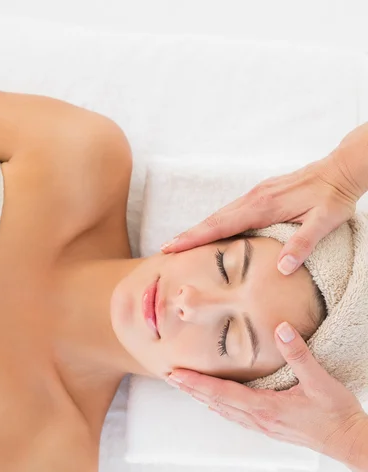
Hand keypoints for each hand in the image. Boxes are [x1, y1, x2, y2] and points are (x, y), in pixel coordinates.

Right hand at [161, 151, 360, 274]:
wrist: (340, 169)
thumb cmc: (333, 197)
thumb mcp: (324, 222)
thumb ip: (302, 244)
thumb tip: (282, 268)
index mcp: (264, 206)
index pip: (221, 225)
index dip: (195, 237)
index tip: (172, 247)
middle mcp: (255, 198)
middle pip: (214, 219)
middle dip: (189, 234)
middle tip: (165, 249)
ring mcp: (257, 193)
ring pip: (221, 214)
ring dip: (200, 228)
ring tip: (182, 243)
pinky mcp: (262, 193)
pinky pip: (232, 210)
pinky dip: (216, 222)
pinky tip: (212, 231)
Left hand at [165, 322, 367, 465]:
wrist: (349, 442)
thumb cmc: (336, 414)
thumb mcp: (320, 381)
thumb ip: (299, 354)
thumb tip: (281, 329)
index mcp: (266, 407)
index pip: (221, 393)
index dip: (196, 383)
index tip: (175, 375)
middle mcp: (259, 419)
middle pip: (216, 403)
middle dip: (192, 390)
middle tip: (170, 378)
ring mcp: (264, 426)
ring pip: (225, 411)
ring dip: (203, 398)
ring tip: (187, 388)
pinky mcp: (271, 427)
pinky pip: (237, 416)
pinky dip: (221, 407)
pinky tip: (219, 404)